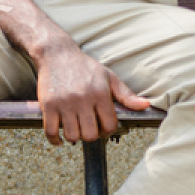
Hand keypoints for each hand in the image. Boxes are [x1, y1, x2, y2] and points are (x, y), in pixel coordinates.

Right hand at [34, 41, 151, 145]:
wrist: (57, 54)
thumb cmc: (85, 67)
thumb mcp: (109, 77)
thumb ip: (126, 95)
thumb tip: (146, 105)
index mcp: (100, 93)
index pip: (110, 125)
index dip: (108, 130)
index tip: (102, 126)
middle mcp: (83, 99)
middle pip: (90, 134)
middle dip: (91, 135)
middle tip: (88, 128)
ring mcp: (64, 103)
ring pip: (72, 135)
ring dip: (74, 136)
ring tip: (75, 128)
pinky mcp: (48, 105)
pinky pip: (50, 131)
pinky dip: (55, 139)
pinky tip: (59, 137)